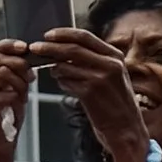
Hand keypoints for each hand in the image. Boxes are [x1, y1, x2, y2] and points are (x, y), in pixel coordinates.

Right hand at [0, 39, 34, 161]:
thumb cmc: (7, 119)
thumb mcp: (16, 91)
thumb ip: (19, 74)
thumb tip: (29, 59)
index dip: (9, 45)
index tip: (25, 47)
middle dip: (20, 65)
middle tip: (30, 78)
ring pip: (4, 72)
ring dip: (20, 85)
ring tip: (22, 98)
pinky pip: (6, 92)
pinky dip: (16, 101)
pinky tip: (13, 111)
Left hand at [27, 26, 153, 161]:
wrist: (126, 128)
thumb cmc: (116, 102)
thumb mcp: (113, 74)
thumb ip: (94, 59)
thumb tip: (64, 49)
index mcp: (115, 55)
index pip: (85, 36)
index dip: (63, 33)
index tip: (48, 35)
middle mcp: (110, 64)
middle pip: (72, 48)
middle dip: (50, 47)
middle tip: (35, 48)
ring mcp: (100, 78)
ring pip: (65, 66)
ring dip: (54, 69)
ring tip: (54, 73)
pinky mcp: (90, 93)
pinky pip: (66, 82)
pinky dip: (61, 82)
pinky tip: (65, 85)